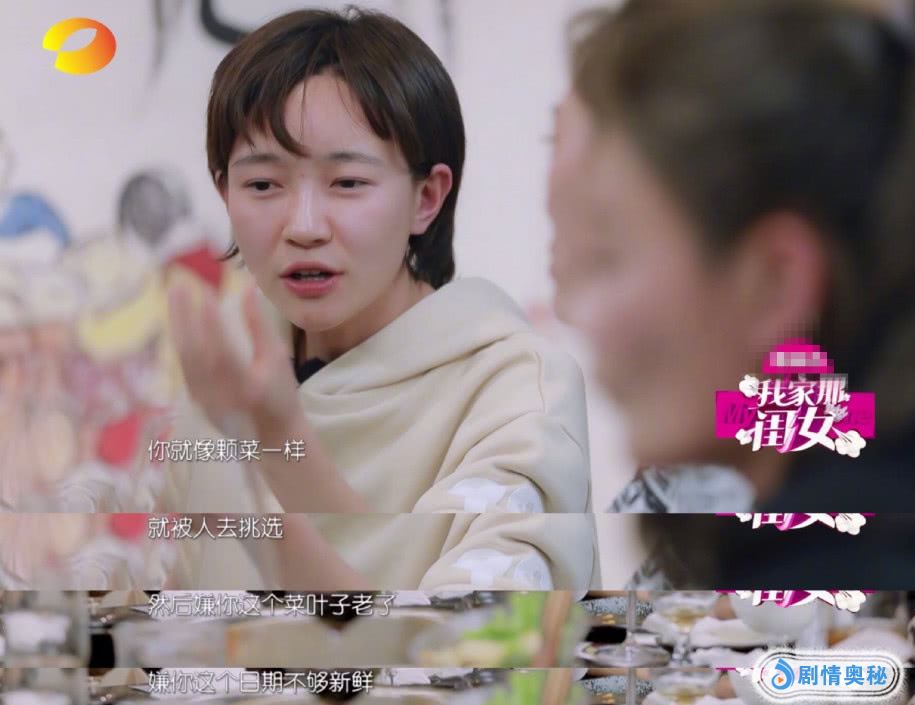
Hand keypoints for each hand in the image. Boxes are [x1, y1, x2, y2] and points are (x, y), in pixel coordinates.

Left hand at [167, 283, 302, 438]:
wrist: (272, 437)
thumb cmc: (281, 395)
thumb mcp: (278, 359)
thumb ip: (260, 326)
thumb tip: (246, 289)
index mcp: (247, 387)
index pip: (222, 350)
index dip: (211, 321)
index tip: (204, 291)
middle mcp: (220, 396)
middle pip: (194, 352)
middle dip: (183, 315)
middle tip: (178, 284)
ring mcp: (204, 400)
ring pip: (184, 358)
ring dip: (177, 324)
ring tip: (175, 297)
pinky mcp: (195, 400)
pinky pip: (184, 365)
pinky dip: (181, 340)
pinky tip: (179, 321)